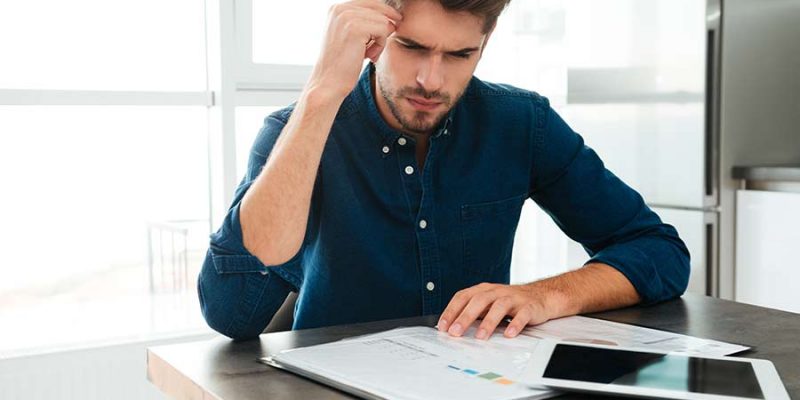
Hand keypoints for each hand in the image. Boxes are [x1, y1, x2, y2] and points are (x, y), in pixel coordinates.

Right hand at [307, 0, 401, 100]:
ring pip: (383, 20)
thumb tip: (395, 18)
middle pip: (379, 9)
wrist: (328, 83)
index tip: (392, 27)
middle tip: (372, 49)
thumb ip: (366, 23)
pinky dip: (380, 45)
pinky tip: (369, 56)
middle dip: (382, 30)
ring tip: (368, 54)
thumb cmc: (342, 65)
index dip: (385, 14)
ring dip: (381, 40)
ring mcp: (347, 16)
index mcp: (337, 9)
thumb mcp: (351, 37)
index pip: (372, 2)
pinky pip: (383, 29)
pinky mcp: (355, 28)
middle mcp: (340, 8)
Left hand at [437, 283, 552, 339]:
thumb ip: (472, 312)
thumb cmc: (510, 301)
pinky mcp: (529, 306)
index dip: (451, 310)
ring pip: (499, 307)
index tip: (443, 326)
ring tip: (480, 337)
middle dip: (465, 317)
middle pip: (479, 301)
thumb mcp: (488, 303)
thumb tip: (451, 327)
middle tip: (456, 332)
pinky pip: (522, 315)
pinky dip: (515, 324)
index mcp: (484, 290)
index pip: (463, 297)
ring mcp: (514, 298)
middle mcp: (497, 292)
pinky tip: (508, 334)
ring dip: (488, 322)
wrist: (541, 295)